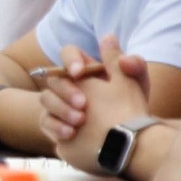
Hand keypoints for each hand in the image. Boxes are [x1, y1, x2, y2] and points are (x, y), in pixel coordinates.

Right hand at [36, 35, 152, 174]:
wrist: (128, 142)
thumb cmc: (132, 108)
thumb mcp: (135, 83)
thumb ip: (128, 61)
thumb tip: (109, 37)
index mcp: (85, 70)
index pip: (68, 53)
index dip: (70, 59)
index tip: (79, 73)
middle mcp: (69, 84)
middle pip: (53, 78)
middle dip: (66, 90)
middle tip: (83, 104)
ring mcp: (60, 105)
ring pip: (45, 99)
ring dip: (60, 109)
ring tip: (80, 122)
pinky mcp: (55, 125)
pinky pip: (45, 122)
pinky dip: (55, 127)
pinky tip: (71, 134)